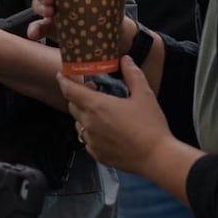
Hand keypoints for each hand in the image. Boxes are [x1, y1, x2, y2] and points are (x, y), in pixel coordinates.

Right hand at [27, 0, 136, 42]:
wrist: (111, 35)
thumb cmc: (110, 11)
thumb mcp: (116, 0)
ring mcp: (54, 9)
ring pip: (38, 4)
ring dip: (40, 7)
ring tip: (50, 14)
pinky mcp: (51, 26)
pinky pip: (38, 26)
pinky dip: (34, 29)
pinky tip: (34, 34)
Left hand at [58, 56, 173, 175]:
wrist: (156, 157)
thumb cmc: (150, 125)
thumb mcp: (144, 94)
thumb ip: (132, 74)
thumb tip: (125, 59)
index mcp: (97, 106)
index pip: (70, 90)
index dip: (64, 80)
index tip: (62, 74)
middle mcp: (89, 124)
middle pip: (73, 106)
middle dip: (78, 96)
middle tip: (92, 90)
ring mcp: (91, 141)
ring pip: (79, 124)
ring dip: (84, 115)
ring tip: (101, 111)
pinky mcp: (97, 154)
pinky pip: (87, 140)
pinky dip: (92, 132)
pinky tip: (107, 130)